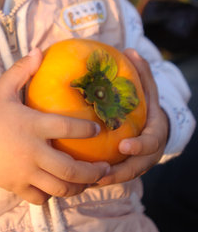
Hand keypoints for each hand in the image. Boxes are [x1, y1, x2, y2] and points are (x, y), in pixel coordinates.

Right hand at [0, 48, 109, 204]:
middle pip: (70, 169)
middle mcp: (32, 151)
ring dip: (79, 187)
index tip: (99, 128)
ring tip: (90, 182)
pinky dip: (54, 195)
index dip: (87, 129)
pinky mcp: (17, 186)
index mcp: (32, 125)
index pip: (67, 128)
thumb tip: (39, 50)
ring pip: (60, 188)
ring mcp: (25, 172)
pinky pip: (42, 198)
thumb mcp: (1, 88)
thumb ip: (22, 70)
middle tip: (106, 168)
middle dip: (93, 172)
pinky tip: (60, 188)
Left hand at [95, 49, 167, 186]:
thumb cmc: (146, 103)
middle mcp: (147, 154)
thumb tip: (130, 50)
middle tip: (100, 173)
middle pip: (135, 168)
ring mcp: (136, 164)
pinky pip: (111, 175)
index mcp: (154, 135)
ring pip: (121, 176)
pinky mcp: (123, 169)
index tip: (124, 146)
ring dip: (104, 179)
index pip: (150, 144)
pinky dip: (97, 178)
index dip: (139, 147)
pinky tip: (76, 177)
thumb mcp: (148, 88)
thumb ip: (142, 72)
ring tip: (84, 180)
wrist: (152, 125)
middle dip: (119, 173)